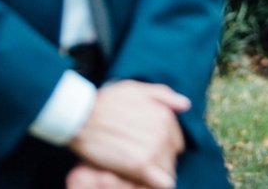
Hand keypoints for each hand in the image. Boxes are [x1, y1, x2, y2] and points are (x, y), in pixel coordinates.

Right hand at [68, 80, 190, 188]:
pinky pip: (162, 184)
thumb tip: (185, 105)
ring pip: (168, 172)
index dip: (163, 148)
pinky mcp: (140, 166)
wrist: (81, 116)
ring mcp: (153, 149)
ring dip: (156, 175)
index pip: (176, 142)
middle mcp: (163, 132)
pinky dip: (153, 184)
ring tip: (139, 172)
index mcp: (164, 116)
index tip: (147, 150)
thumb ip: (164, 95)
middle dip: (160, 162)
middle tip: (140, 162)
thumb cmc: (106, 101)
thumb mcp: (137, 89)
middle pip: (172, 158)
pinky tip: (140, 181)